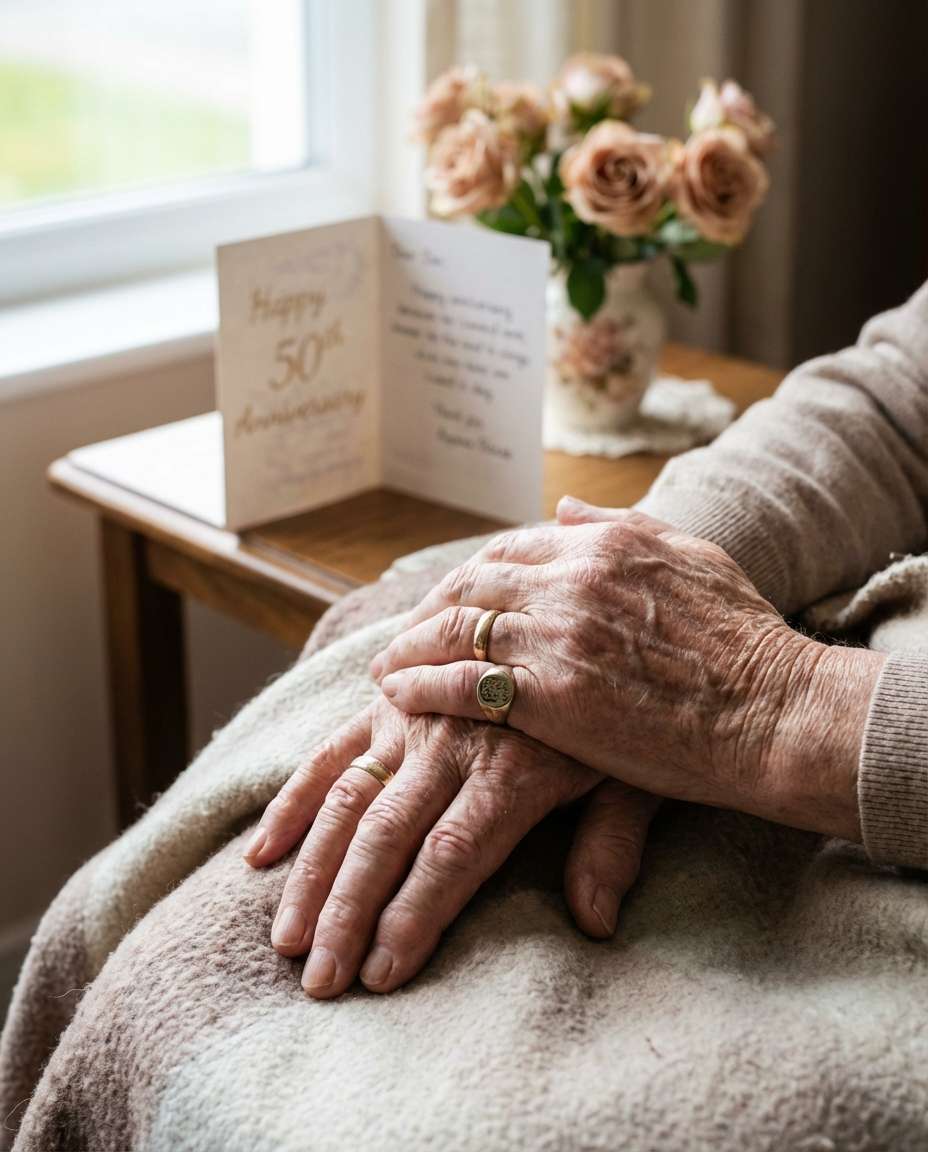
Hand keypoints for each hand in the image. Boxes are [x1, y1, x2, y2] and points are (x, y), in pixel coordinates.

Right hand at [245, 695, 657, 997]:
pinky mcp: (389, 701)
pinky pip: (330, 751)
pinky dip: (293, 800)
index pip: (450, 855)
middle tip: (319, 983)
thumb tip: (596, 924)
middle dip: (348, 912)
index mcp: (511, 769)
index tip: (380, 976)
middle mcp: (450, 744)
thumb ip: (613, 843)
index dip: (413, 916)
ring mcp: (410, 720)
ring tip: (286, 940)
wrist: (582, 613)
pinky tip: (262, 852)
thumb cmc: (617, 711)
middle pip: (386, 835)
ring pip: (346, 801)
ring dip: (312, 872)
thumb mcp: (635, 771)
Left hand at [371, 499, 883, 839]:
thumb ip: (620, 526)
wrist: (773, 710)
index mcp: (602, 544)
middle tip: (403, 635)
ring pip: (453, 629)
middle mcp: (569, 580)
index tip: (449, 601)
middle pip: (470, 585)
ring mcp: (555, 635)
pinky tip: (398, 698)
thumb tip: (563, 507)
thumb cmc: (746, 641)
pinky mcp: (548, 696)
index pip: (508, 550)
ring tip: (384, 669)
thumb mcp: (691, 556)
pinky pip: (461, 683)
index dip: (469, 577)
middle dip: (428, 610)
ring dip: (409, 647)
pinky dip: (421, 686)